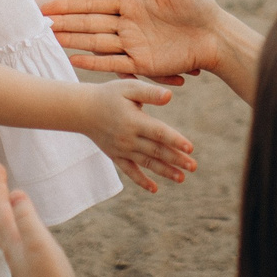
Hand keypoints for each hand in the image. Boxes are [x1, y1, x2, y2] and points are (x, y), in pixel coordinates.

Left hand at [0, 163, 83, 276]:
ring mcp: (20, 258)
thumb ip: (26, 217)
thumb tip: (15, 193)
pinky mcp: (31, 266)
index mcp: (11, 239)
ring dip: (3, 211)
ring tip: (5, 200)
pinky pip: (17, 238)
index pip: (1, 206)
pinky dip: (16, 226)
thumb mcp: (39, 241)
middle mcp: (11, 248)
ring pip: (6, 228)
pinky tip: (24, 231)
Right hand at [42, 0, 227, 81]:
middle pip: (89, 24)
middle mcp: (127, 23)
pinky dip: (93, 62)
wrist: (215, 34)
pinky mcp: (141, 63)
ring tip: (50, 42)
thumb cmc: (197, 4)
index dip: (69, 6)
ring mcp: (132, 44)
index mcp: (130, 2)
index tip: (46, 6)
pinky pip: (113, 64)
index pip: (92, 3)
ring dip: (74, 42)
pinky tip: (75, 60)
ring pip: (96, 44)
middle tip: (37, 26)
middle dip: (65, 24)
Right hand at [75, 77, 196, 192]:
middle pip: (156, 151)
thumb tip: (170, 96)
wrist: (82, 110)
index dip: (175, 140)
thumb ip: (149, 93)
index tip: (191, 148)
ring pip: (147, 163)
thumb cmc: (108, 95)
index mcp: (134, 121)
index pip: (159, 133)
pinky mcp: (116, 156)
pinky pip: (130, 171)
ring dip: (165, 171)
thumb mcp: (128, 87)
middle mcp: (128, 138)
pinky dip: (141, 181)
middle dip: (176, 159)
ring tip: (182, 178)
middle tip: (193, 166)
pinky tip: (154, 189)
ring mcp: (122, 149)